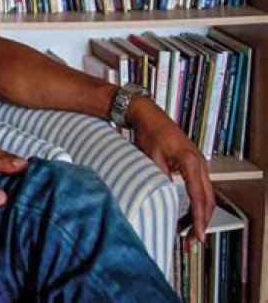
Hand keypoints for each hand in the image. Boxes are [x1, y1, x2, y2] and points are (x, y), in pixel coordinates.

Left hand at [127, 96, 214, 241]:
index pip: (198, 197)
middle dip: (202, 222)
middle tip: (192, 241)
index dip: (198, 219)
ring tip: (188, 233)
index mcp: (191, 162)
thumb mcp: (152, 159)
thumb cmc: (149, 133)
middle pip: (208, 200)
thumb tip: (164, 203)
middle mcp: (200, 163)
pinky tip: (186, 215)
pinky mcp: (194, 163)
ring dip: (200, 215)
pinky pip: (200, 188)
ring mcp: (199, 163)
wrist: (148, 114)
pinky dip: (196, 204)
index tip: (197, 236)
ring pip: (206, 195)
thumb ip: (161, 181)